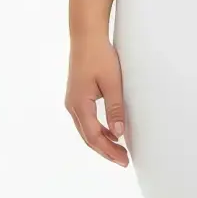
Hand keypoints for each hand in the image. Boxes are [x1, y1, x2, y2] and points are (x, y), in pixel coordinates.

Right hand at [65, 26, 128, 166]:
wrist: (86, 36)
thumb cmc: (99, 56)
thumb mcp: (112, 83)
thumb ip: (115, 109)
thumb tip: (118, 134)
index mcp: (80, 104)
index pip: (94, 136)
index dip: (109, 151)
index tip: (124, 160)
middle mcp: (72, 105)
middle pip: (88, 137)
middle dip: (105, 151)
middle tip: (123, 160)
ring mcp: (72, 101)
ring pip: (86, 130)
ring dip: (101, 141)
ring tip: (118, 150)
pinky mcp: (76, 96)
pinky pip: (86, 120)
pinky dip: (97, 130)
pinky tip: (110, 132)